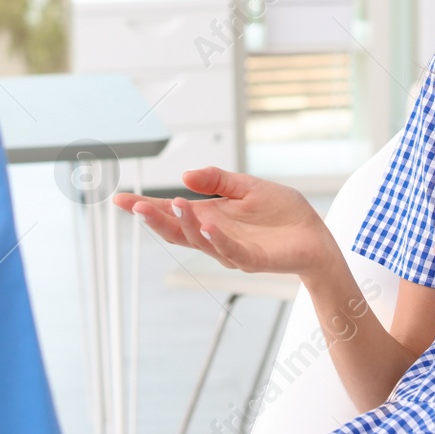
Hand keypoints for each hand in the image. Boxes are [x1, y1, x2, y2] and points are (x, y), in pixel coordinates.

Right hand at [111, 167, 340, 278]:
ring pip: (199, 240)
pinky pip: (230, 250)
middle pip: (176, 231)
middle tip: (134, 205)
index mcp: (209, 218)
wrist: (315, 234)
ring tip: (173, 203)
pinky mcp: (252, 259)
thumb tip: (184, 174)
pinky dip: (216, 239)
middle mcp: (214, 237)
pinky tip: (206, 225)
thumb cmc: (281, 212)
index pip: (171, 214)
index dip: (145, 208)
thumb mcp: (246, 187)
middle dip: (154, 219)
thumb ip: (217, 180)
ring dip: (184, 224)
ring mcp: (231, 251)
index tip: (120, 199)